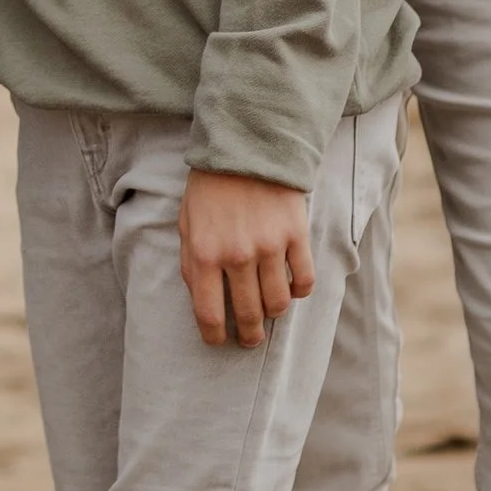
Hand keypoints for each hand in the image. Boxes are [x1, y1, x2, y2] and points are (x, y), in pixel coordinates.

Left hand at [179, 167, 314, 347]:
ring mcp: (269, 247)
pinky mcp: (296, 236)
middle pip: (248, 315)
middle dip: (249, 335)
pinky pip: (304, 281)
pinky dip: (298, 292)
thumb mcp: (187, 224)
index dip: (215, 336)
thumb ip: (191, 264)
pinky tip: (290, 289)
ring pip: (278, 305)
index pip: (209, 314)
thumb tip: (202, 302)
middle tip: (250, 339)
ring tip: (269, 312)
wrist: (245, 148)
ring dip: (273, 315)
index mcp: (204, 254)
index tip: (219, 342)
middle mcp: (237, 256)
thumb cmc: (210, 189)